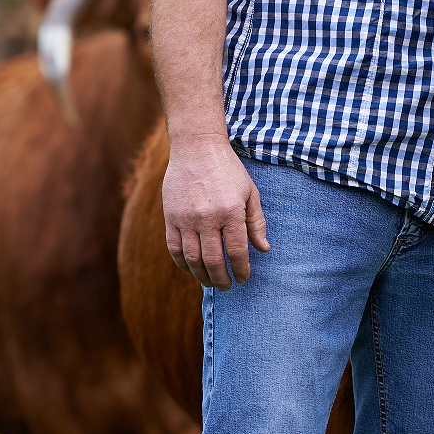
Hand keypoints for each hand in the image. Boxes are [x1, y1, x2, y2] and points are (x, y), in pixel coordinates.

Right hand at [163, 138, 268, 288]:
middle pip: (213, 260)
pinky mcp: (170, 217)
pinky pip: (174, 249)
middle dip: (222, 279)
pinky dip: (183, 264)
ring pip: (192, 259)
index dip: (241, 269)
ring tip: (210, 282)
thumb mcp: (250, 192)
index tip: (243, 278)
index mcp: (230, 211)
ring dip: (202, 276)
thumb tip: (263, 249)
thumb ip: (257, 222)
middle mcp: (207, 218)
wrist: (197, 147)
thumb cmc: (228, 169)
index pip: (237, 251)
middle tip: (227, 286)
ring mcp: (186, 218)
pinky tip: (192, 270)